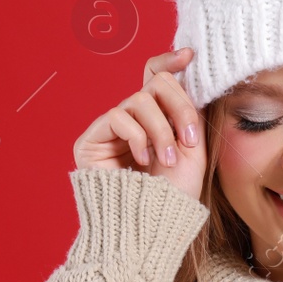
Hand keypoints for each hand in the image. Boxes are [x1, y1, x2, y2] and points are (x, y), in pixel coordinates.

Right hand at [73, 46, 206, 202]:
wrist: (151, 226)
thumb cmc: (173, 195)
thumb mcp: (191, 149)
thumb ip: (188, 112)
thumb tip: (184, 77)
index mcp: (158, 118)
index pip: (156, 77)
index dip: (169, 61)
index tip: (189, 56)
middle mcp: (133, 119)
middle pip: (154, 82)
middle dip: (178, 108)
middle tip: (188, 140)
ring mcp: (110, 129)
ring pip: (138, 99)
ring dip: (159, 129)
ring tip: (165, 159)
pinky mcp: (90, 139)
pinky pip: (117, 116)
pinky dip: (136, 137)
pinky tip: (141, 161)